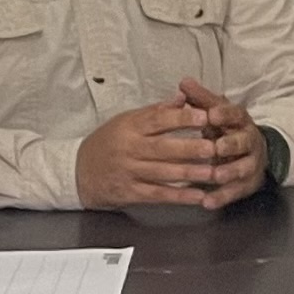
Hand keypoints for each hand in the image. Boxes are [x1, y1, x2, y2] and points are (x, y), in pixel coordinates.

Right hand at [76, 83, 268, 211]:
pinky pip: (158, 195)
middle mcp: (129, 149)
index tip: (204, 116)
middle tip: (215, 147)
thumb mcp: (126, 121)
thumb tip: (183, 97)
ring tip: (214, 173)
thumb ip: (156, 111)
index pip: (157, 120)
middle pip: (163, 148)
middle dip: (191, 148)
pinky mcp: (130, 193)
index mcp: (130, 127)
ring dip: (191, 174)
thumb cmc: (108, 142)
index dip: (181, 118)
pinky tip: (199, 196)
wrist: (78, 172)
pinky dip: (180, 196)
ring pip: (163, 173)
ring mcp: (129, 172)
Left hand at [170, 81, 272, 208]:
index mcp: (239, 120)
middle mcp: (249, 141)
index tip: (213, 114)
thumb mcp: (216, 111)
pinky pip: (235, 191)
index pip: (235, 114)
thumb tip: (183, 82)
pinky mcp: (247, 183)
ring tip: (215, 176)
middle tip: (217, 147)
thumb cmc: (226, 128)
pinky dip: (222, 197)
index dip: (225, 114)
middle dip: (231, 145)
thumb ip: (201, 99)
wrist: (255, 151)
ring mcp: (250, 163)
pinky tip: (207, 202)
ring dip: (229, 172)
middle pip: (243, 142)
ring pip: (242, 168)